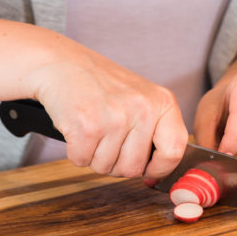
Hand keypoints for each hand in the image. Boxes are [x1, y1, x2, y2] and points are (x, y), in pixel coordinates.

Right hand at [29, 49, 187, 179]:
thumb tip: (158, 172)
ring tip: (92, 130)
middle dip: (117, 164)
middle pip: (134, 168)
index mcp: (162, 102)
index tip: (149, 171)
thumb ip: (155, 130)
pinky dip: (76, 152)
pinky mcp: (86, 126)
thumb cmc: (102, 84)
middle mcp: (142, 109)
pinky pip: (82, 161)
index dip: (161, 169)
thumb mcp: (142, 98)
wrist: (62, 63)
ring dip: (94, 157)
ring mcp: (115, 118)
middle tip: (107, 140)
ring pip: (106, 168)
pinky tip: (77, 129)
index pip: (174, 151)